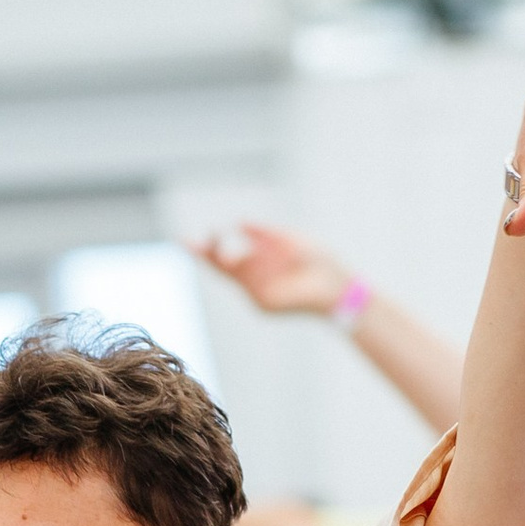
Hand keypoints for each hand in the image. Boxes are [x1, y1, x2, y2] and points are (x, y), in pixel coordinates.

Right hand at [193, 224, 352, 315]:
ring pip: (233, 275)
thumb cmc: (317, 259)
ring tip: (221, 248)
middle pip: (221, 267)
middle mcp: (252, 278)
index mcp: (255, 262)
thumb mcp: (288, 239)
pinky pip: (251, 283)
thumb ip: (264, 233)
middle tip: (187, 242)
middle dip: (205, 254)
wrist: (337, 284)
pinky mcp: (264, 302)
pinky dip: (249, 268)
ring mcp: (256, 292)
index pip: (226, 254)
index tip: (193, 235)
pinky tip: (248, 256)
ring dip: (225, 258)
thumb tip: (239, 223)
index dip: (210, 245)